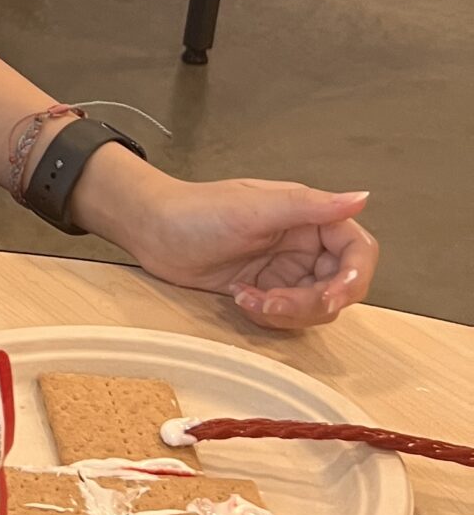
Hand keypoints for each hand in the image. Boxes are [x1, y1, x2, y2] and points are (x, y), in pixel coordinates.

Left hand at [74, 148, 377, 329]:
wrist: (152, 231)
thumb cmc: (198, 210)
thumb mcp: (255, 208)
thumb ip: (310, 206)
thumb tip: (361, 198)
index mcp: (310, 216)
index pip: (357, 251)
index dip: (354, 278)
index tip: (332, 297)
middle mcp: (305, 244)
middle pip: (338, 287)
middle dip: (309, 302)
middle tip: (272, 302)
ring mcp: (286, 270)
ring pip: (313, 307)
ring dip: (285, 311)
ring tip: (247, 297)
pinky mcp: (266, 290)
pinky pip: (285, 316)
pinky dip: (266, 315)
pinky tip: (238, 296)